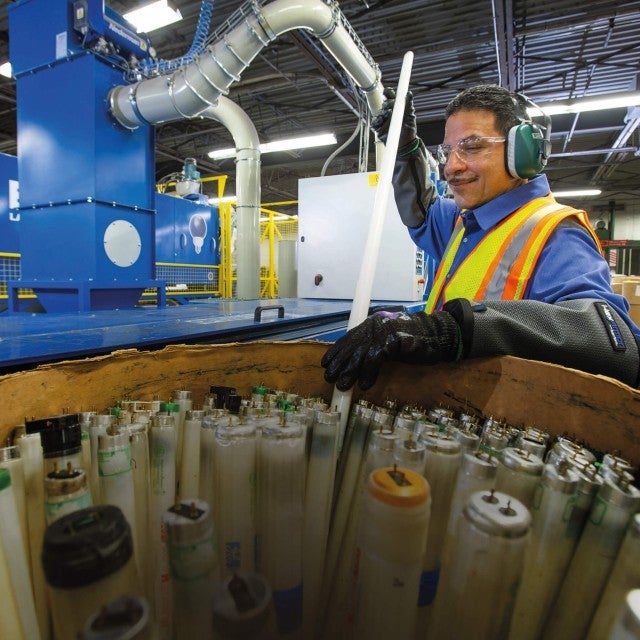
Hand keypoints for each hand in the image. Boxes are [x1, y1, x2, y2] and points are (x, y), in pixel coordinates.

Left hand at [321, 311, 461, 390]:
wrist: (439, 336)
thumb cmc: (413, 342)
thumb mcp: (388, 343)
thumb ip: (373, 347)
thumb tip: (353, 362)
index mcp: (372, 324)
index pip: (349, 337)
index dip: (336, 351)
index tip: (326, 364)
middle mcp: (376, 324)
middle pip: (352, 346)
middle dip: (340, 364)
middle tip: (330, 379)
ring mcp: (386, 330)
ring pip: (361, 353)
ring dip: (351, 371)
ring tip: (343, 386)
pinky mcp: (395, 339)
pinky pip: (377, 358)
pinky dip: (369, 372)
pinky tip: (365, 385)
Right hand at [371, 87, 416, 146]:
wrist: (405, 144)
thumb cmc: (409, 130)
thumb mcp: (410, 116)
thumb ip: (408, 104)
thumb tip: (409, 93)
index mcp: (396, 107)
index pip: (390, 97)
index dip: (388, 93)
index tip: (387, 92)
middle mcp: (388, 112)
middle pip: (384, 104)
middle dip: (387, 104)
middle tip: (390, 107)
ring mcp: (383, 120)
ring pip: (379, 113)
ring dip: (382, 113)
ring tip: (388, 114)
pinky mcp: (378, 129)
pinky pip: (374, 123)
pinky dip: (376, 121)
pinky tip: (380, 121)